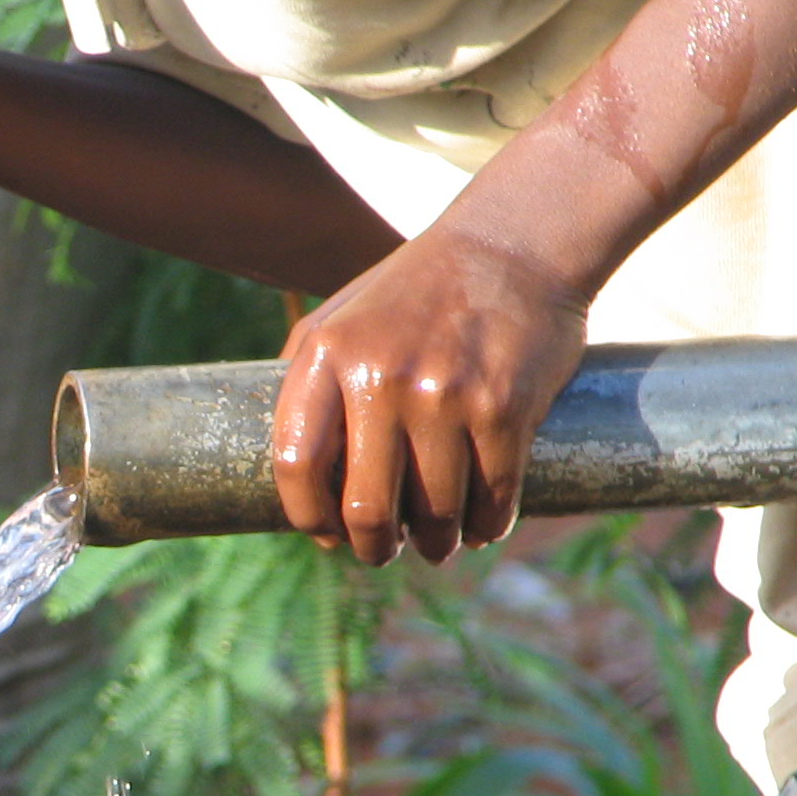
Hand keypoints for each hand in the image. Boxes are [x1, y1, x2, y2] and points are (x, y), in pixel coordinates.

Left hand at [271, 228, 588, 565]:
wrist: (511, 245)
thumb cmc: (414, 291)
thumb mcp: (339, 317)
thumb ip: (302, 378)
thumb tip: (285, 471)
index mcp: (328, 354)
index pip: (295, 463)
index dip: (307, 516)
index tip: (325, 533)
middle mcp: (380, 376)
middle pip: (366, 507)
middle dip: (374, 547)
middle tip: (382, 551)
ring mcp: (443, 394)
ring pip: (434, 514)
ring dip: (436, 544)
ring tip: (436, 543)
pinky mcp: (504, 408)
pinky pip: (493, 498)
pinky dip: (487, 526)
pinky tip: (481, 526)